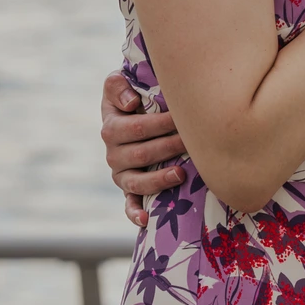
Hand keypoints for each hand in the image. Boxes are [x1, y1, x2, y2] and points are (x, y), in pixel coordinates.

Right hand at [100, 70, 185, 230]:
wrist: (131, 114)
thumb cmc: (133, 96)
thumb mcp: (119, 84)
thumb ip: (117, 85)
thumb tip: (130, 102)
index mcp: (111, 127)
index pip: (135, 128)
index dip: (159, 124)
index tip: (181, 117)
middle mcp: (113, 153)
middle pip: (141, 155)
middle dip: (169, 147)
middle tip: (193, 141)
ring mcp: (121, 174)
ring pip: (137, 182)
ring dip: (159, 179)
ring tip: (181, 173)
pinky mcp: (129, 190)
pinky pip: (129, 205)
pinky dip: (135, 213)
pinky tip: (146, 219)